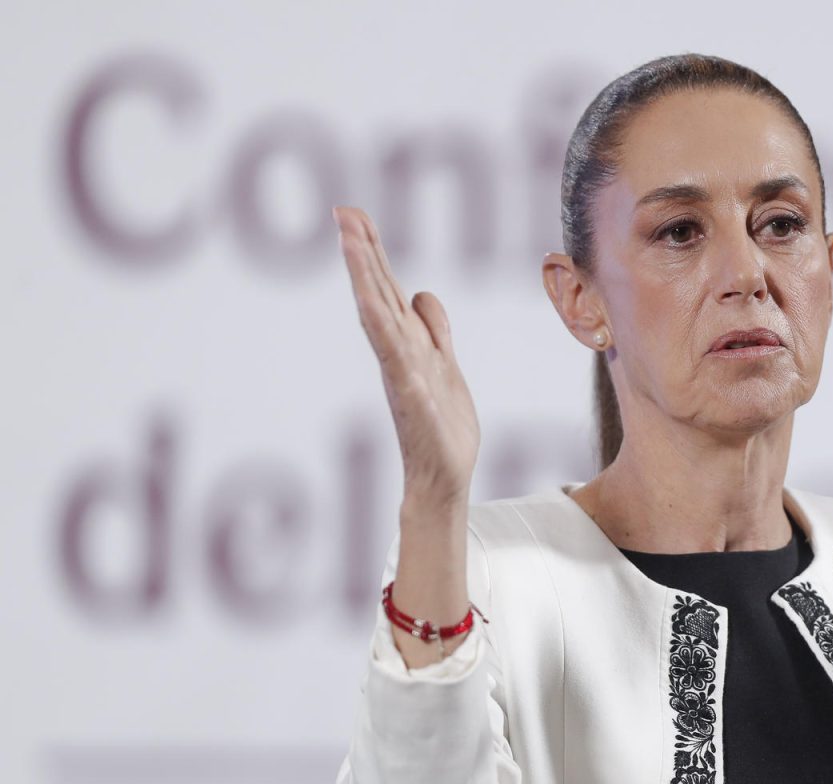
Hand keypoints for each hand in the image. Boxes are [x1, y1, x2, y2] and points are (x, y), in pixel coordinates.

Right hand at [336, 205, 479, 508]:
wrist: (443, 477)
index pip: (385, 289)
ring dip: (366, 282)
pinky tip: (387, 318)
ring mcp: (403, 376)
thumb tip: (421, 293)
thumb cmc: (441, 425)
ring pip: (381, 321)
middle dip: (362, 253)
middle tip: (344, 212)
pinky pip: (402, 367)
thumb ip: (434, 330)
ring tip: (353, 246)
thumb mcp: (444, 364)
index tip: (352, 214)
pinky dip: (394, 342)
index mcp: (405, 344)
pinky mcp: (416, 403)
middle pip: (377, 295)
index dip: (370, 252)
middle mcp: (398, 354)